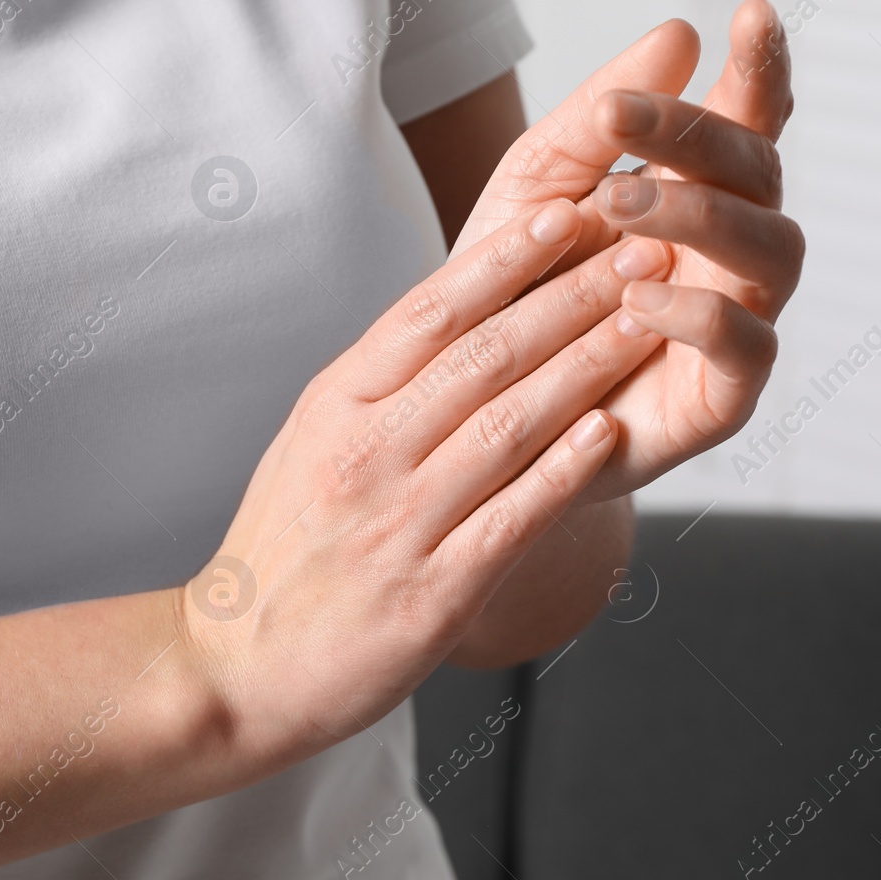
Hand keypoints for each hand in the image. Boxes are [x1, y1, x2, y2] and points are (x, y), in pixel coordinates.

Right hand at [181, 200, 673, 757]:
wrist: (234, 668)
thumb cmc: (284, 549)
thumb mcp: (312, 442)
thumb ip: (381, 385)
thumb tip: (459, 313)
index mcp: (336, 406)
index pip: (430, 312)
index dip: (506, 258)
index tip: (568, 211)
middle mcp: (367, 454)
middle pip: (483, 357)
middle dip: (572, 296)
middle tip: (642, 247)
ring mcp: (400, 524)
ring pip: (508, 426)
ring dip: (586, 367)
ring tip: (647, 320)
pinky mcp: (433, 594)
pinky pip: (511, 519)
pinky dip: (564, 473)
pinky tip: (611, 433)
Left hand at [451, 0, 799, 501]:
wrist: (481, 412)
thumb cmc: (518, 291)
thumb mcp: (535, 189)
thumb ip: (597, 120)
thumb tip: (680, 34)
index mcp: (694, 190)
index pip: (745, 120)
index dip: (759, 68)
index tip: (748, 13)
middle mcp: (729, 249)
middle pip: (761, 172)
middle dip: (698, 134)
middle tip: (621, 118)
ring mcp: (737, 318)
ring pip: (774, 249)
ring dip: (700, 214)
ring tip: (619, 204)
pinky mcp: (724, 395)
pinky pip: (747, 345)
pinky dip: (699, 314)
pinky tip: (638, 297)